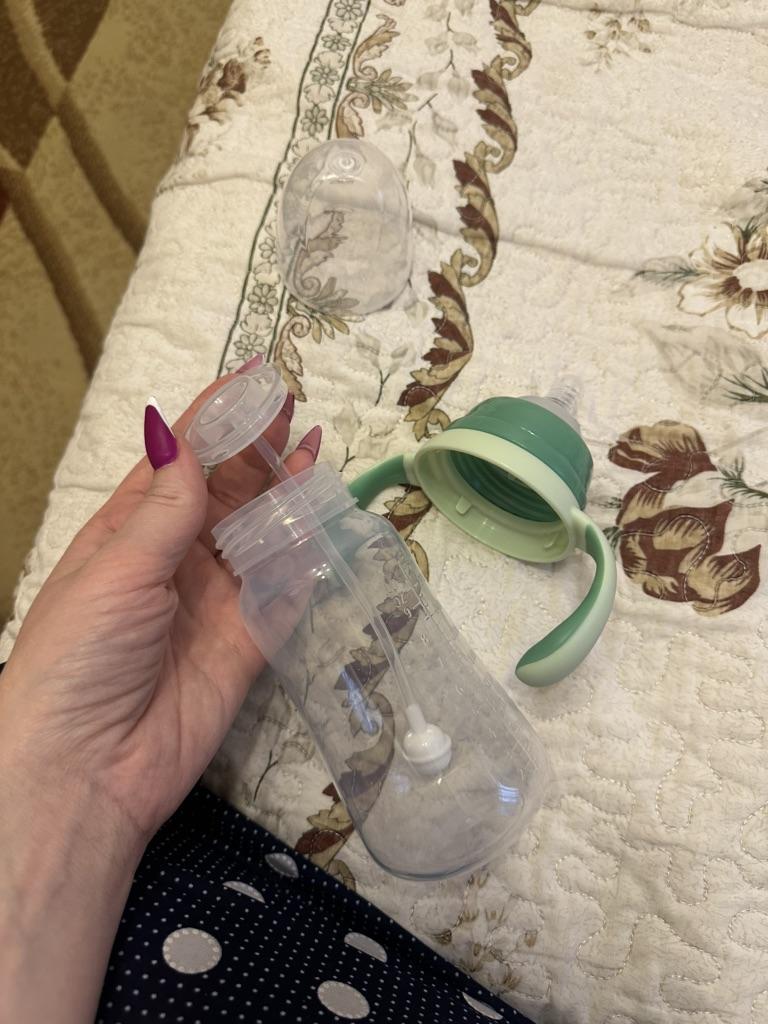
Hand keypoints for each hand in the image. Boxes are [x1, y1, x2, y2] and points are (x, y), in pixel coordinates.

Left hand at [0, 362, 321, 844]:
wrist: (88, 769)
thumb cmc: (79, 657)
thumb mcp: (117, 569)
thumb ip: (165, 506)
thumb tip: (178, 430)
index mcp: (129, 531)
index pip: (180, 461)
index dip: (215, 418)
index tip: (253, 378)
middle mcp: (174, 558)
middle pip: (225, 490)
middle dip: (256, 447)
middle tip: (291, 405)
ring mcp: (215, 599)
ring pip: (260, 532)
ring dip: (286, 491)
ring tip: (314, 446)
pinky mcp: (248, 640)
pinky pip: (284, 588)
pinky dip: (305, 554)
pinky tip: (323, 516)